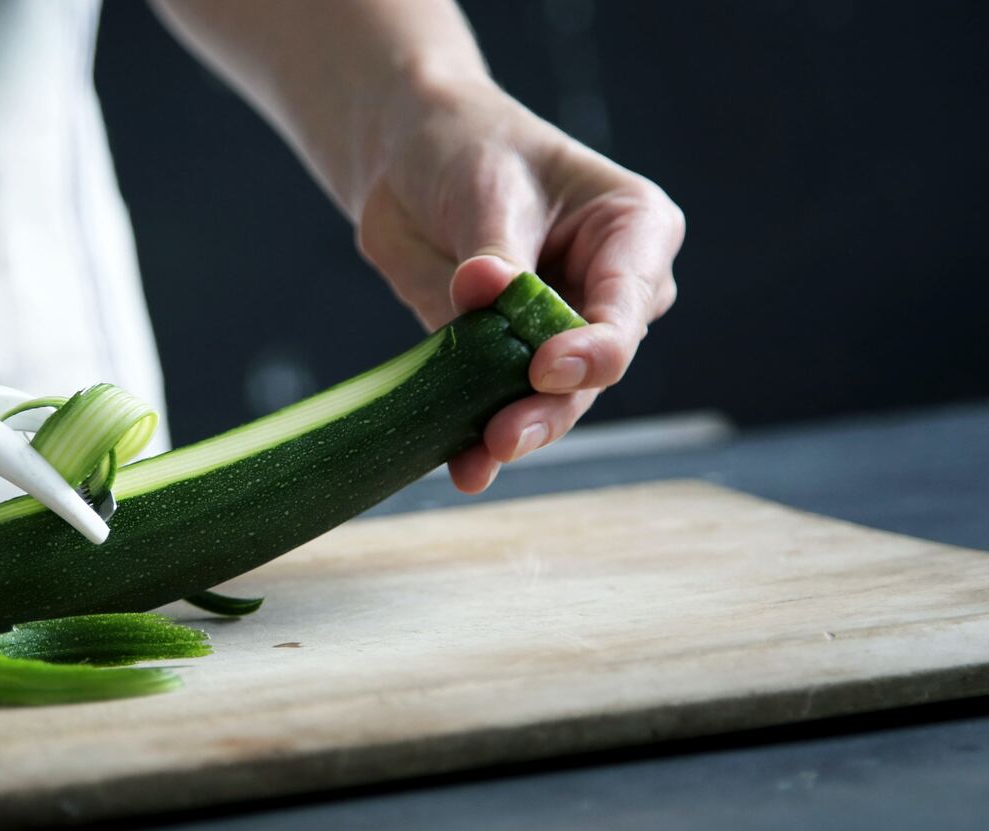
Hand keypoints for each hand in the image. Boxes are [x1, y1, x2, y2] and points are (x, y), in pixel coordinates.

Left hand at [357, 78, 684, 491]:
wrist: (408, 159)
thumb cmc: (469, 150)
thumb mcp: (486, 188)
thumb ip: (493, 250)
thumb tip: (483, 289)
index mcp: (635, 232)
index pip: (627, 303)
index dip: (593, 346)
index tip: (546, 367)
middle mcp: (612, 292)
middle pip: (594, 366)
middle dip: (551, 406)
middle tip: (505, 435)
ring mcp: (562, 333)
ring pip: (552, 398)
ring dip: (515, 431)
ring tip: (477, 460)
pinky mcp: (507, 360)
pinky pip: (498, 403)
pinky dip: (478, 436)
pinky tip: (462, 467)